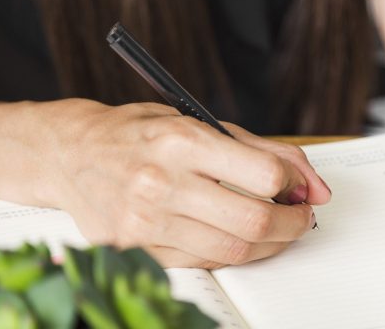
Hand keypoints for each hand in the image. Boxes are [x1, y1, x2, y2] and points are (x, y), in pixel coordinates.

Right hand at [38, 101, 330, 268]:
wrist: (69, 154)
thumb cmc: (140, 134)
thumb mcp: (202, 123)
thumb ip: (265, 151)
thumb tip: (315, 186)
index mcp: (182, 141)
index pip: (263, 174)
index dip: (294, 184)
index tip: (297, 186)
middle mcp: (161, 182)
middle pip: (254, 220)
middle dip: (293, 223)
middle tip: (300, 217)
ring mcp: (145, 221)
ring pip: (233, 250)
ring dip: (270, 243)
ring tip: (275, 227)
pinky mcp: (136, 249)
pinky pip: (205, 261)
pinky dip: (233, 252)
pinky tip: (237, 236)